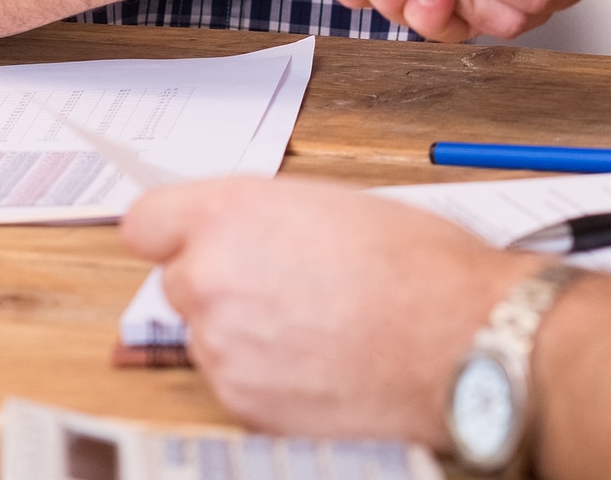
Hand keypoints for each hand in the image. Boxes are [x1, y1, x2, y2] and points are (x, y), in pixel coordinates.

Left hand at [123, 176, 526, 441]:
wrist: (464, 342)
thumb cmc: (422, 267)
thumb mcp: (340, 205)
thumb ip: (270, 218)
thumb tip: (246, 234)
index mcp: (232, 215)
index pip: (145, 222)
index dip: (174, 229)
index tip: (191, 237)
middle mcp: (212, 280)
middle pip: (178, 282)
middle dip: (222, 282)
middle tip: (286, 282)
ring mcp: (223, 349)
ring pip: (208, 335)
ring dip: (246, 331)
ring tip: (319, 323)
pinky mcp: (243, 404)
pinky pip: (236, 381)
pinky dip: (268, 374)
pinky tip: (323, 359)